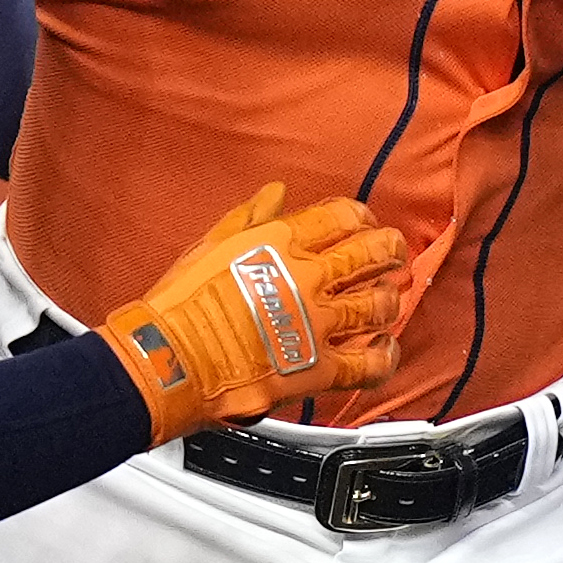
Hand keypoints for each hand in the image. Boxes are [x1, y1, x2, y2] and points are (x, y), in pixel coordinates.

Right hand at [95, 181, 411, 442]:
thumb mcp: (210, 246)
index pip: (341, 216)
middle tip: (393, 252)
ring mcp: (316, 324)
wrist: (170, 360)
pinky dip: (384, 356)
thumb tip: (275, 195)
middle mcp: (306, 278)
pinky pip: (368, 363)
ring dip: (388, 299)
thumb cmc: (180, 306)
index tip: (363, 222)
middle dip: (389, 250)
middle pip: (370, 254)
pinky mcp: (317, 368)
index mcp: (280, 243)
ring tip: (389, 297)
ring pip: (377, 305)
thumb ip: (249, 218)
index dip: (361, 217)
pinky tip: (384, 349)